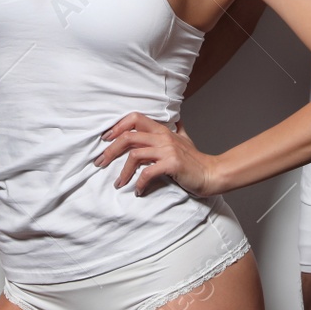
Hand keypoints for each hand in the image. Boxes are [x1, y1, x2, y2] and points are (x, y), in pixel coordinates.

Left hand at [95, 112, 222, 196]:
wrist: (211, 173)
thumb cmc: (195, 159)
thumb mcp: (185, 138)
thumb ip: (177, 128)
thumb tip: (176, 118)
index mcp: (162, 130)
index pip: (134, 118)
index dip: (117, 126)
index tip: (105, 139)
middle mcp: (163, 137)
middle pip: (128, 136)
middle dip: (110, 150)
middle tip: (99, 163)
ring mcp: (167, 150)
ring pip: (134, 154)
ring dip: (123, 171)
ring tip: (118, 183)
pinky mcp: (172, 164)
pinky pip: (148, 172)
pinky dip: (139, 183)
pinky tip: (138, 191)